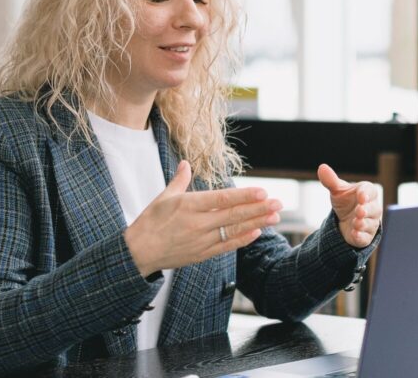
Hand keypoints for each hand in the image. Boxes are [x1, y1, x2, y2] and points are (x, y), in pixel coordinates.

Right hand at [124, 161, 281, 276]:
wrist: (138, 253)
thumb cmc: (149, 222)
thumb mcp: (163, 197)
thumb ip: (179, 180)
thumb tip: (186, 163)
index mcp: (188, 205)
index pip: (222, 199)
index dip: (244, 196)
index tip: (262, 191)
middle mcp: (197, 223)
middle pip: (233, 215)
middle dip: (258, 208)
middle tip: (279, 203)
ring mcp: (201, 240)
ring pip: (234, 230)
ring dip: (256, 223)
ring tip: (275, 217)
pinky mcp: (202, 254)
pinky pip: (226, 246)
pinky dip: (242, 240)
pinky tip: (257, 232)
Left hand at [317, 164, 381, 248]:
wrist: (345, 221)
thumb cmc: (346, 202)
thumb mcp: (338, 191)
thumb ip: (331, 180)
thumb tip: (322, 167)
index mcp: (367, 193)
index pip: (370, 191)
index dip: (366, 194)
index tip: (361, 196)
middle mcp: (372, 208)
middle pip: (374, 208)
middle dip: (367, 210)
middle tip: (359, 211)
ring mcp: (370, 223)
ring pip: (371, 223)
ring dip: (364, 223)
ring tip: (356, 223)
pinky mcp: (366, 237)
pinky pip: (366, 237)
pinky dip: (361, 236)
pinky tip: (355, 234)